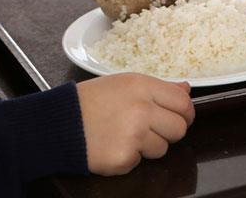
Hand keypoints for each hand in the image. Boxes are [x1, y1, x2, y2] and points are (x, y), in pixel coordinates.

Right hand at [77, 74, 193, 175]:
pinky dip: (128, 157)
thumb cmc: (89, 102)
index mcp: (142, 86)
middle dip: (168, 132)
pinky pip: (139, 162)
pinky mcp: (124, 158)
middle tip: (149, 129)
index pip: (183, 102)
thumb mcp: (122, 83)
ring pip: (162, 148)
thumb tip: (186, 89)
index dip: (185, 112)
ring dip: (147, 146)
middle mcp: (141, 109)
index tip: (180, 117)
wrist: (58, 123)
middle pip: (179, 128)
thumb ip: (157, 87)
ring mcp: (134, 135)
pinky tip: (112, 145)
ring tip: (123, 135)